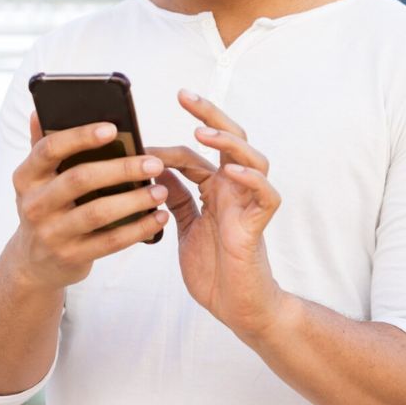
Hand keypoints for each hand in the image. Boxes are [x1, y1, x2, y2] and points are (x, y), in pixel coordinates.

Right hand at [4, 113, 169, 292]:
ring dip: (134, 200)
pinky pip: (110, 242)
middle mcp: (33, 204)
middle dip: (121, 169)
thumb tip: (40, 110)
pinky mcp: (71, 257)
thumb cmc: (46, 206)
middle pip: (80, 179)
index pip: (49, 149)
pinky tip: (159, 218)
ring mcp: (51, 233)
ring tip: (161, 190)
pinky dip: (138, 229)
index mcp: (26, 176)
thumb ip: (42, 145)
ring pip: (98, 213)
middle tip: (154, 163)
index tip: (113, 128)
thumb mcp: (37, 179)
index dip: (81, 137)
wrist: (33, 262)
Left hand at [149, 90, 286, 341]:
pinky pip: (265, 195)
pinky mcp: (259, 225)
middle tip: (184, 95)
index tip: (140, 137)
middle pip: (230, 139)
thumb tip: (155, 168)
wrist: (237, 308)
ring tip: (202, 132)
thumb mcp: (184, 226)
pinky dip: (251, 179)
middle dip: (209, 114)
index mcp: (215, 188)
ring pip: (253, 158)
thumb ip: (175, 197)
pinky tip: (230, 171)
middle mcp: (234, 189)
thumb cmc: (214, 269)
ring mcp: (249, 204)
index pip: (197, 151)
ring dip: (228, 142)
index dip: (170, 141)